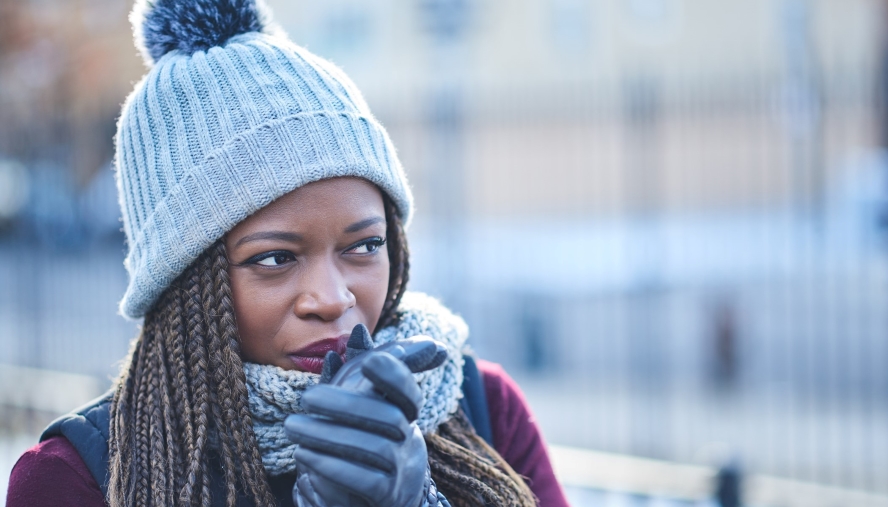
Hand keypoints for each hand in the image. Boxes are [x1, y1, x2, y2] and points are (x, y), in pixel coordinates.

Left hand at [284, 324, 446, 506]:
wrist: (373, 502)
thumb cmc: (364, 446)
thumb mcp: (363, 408)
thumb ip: (360, 373)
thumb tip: (358, 332)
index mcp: (405, 417)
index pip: (410, 392)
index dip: (396, 375)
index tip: (371, 361)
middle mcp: (410, 442)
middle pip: (389, 418)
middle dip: (346, 404)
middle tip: (306, 398)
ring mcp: (401, 472)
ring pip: (374, 448)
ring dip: (329, 435)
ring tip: (293, 427)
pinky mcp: (386, 497)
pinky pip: (366, 481)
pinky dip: (333, 466)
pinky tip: (303, 455)